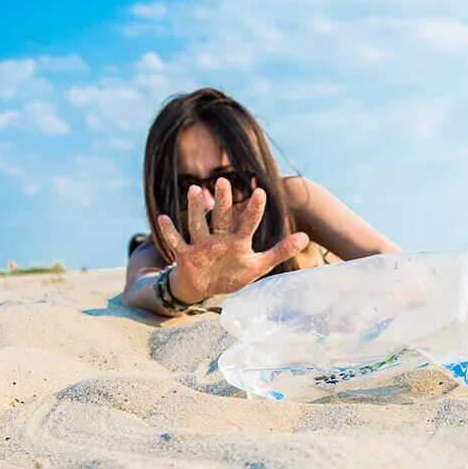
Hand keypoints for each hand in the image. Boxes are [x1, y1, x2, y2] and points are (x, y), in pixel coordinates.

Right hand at [156, 178, 308, 300]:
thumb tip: (305, 236)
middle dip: (223, 201)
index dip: (254, 209)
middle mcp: (219, 239)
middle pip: (222, 217)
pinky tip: (161, 218)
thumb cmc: (233, 273)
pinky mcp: (186, 255)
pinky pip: (176, 241)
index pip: (248, 223)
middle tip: (224, 181)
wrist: (205, 287)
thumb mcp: (258, 266)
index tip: (260, 191)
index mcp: (238, 241)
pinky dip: (169, 231)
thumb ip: (280, 251)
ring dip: (196, 209)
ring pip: (198, 224)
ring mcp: (202, 245)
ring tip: (195, 191)